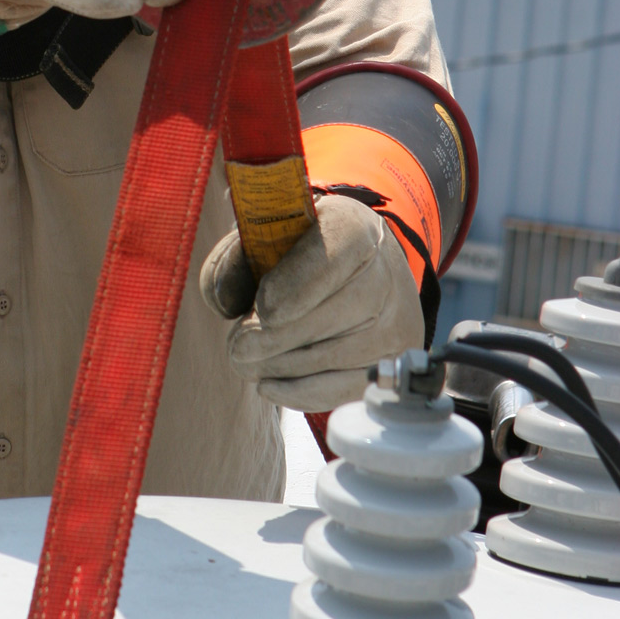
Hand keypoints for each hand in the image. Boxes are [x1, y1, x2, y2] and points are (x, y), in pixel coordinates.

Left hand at [199, 192, 424, 410]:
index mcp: (352, 226)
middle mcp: (386, 271)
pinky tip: (268, 385)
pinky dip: (300, 392)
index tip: (263, 309)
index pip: (331, 256)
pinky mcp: (393, 359)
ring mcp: (396, 319)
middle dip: (272, 338)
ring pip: (330, 356)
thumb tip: (223, 302)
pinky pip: (344, 387)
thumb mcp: (261, 239)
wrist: (353, 268)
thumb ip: (233, 262)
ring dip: (278, 366)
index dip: (295, 286)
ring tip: (245, 361)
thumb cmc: (297, 252)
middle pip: (328, 316)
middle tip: (235, 348)